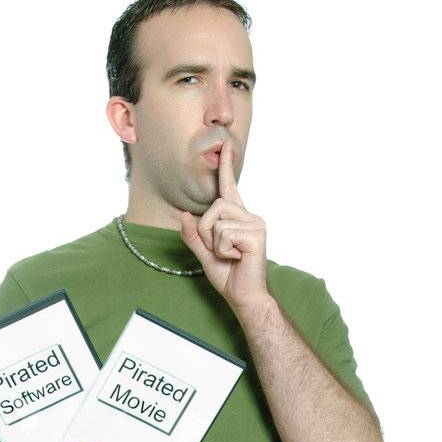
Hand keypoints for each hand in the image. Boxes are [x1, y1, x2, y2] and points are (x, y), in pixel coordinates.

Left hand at [179, 139, 269, 313]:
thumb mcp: (205, 255)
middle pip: (214, 206)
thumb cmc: (229, 277)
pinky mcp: (257, 234)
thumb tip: (184, 215)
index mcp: (237, 218)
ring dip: (214, 243)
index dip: (226, 166)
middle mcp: (249, 216)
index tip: (226, 144)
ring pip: (217, 220)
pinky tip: (238, 259)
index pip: (229, 187)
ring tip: (230, 256)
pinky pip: (225, 234)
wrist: (246, 298)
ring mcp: (255, 223)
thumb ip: (193, 236)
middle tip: (220, 252)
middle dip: (206, 231)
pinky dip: (224, 251)